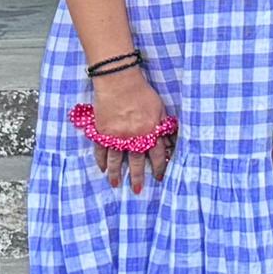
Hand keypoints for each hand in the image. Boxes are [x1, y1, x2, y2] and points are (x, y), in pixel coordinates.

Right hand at [87, 59, 168, 192]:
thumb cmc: (143, 93)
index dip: (159, 167)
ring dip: (116, 174)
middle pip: (136, 162)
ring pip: (116, 160)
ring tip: (116, 185)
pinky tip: (102, 169)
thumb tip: (172, 141)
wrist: (119, 83)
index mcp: (150, 132)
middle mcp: (134, 138)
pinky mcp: (102, 133)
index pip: (157, 155)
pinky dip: (100, 161)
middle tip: (137, 190)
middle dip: (138, 177)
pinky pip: (100, 151)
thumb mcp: (160, 109)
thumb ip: (164, 126)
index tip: (159, 178)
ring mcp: (116, 137)